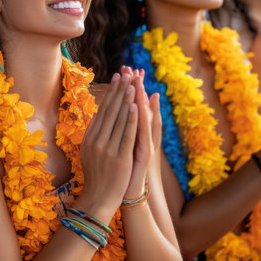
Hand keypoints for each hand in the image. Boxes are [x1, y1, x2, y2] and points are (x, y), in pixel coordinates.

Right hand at [80, 72, 137, 213]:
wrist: (99, 199)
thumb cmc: (97, 176)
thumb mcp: (90, 152)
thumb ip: (94, 134)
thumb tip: (99, 114)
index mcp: (89, 138)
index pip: (101, 111)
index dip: (110, 94)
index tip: (116, 79)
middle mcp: (96, 141)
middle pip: (109, 111)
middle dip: (118, 91)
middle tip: (125, 73)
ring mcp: (107, 149)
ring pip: (118, 120)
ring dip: (126, 100)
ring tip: (131, 84)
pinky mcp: (119, 158)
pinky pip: (126, 135)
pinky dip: (131, 120)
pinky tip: (135, 107)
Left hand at [122, 70, 159, 198]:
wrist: (128, 191)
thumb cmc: (122, 168)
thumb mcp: (119, 144)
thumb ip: (119, 126)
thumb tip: (115, 109)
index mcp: (134, 131)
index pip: (134, 104)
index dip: (130, 87)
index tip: (126, 70)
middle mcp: (142, 134)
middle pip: (140, 105)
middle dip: (135, 86)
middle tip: (133, 68)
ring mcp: (145, 142)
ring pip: (143, 115)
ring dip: (140, 96)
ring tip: (138, 79)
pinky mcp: (145, 152)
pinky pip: (143, 132)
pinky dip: (140, 119)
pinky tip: (139, 106)